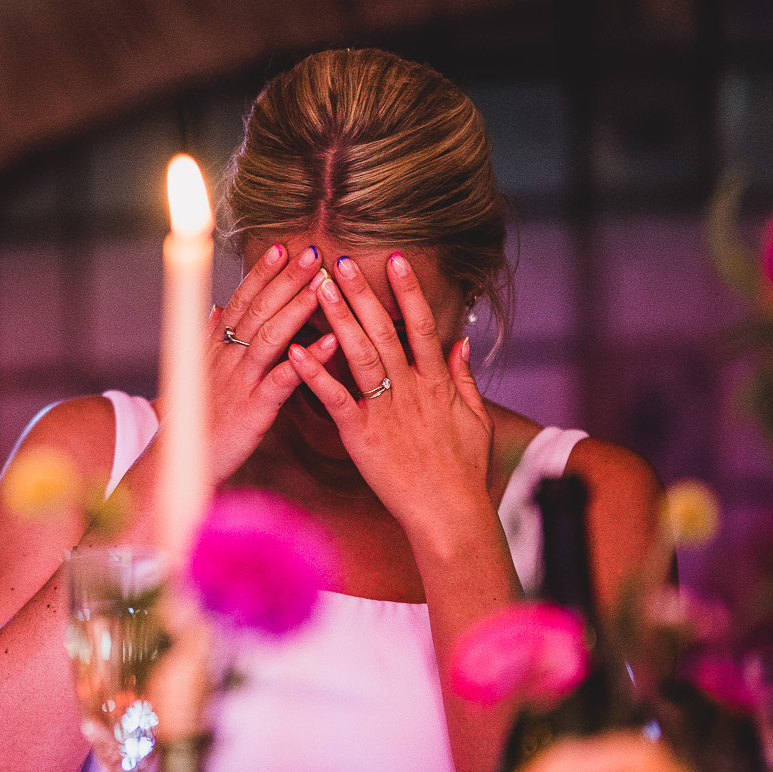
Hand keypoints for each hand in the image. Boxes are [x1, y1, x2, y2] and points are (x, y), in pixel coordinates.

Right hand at [206, 241, 341, 478]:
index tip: (283, 247)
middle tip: (312, 251)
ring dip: (297, 307)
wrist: (179, 462)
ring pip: (268, 336)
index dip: (262, 274)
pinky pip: (283, 379)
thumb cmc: (197, 419)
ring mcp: (238, 382)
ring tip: (324, 284)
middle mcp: (225, 358)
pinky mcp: (252, 409)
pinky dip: (307, 358)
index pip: (241, 301)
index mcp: (216, 348)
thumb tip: (217, 306)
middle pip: (257, 310)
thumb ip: (210, 338)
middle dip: (285, 279)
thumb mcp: (198, 374)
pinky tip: (330, 341)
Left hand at [291, 252, 493, 546]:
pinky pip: (336, 399)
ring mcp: (386, 410)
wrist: (450, 513)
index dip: (408, 291)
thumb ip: (464, 377)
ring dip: (338, 318)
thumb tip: (461, 341)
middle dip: (362, 293)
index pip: (421, 325)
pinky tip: (297, 350)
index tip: (394, 258)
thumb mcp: (475, 418)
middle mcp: (411, 388)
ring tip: (318, 287)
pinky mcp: (362, 435)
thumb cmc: (463, 469)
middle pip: (384, 331)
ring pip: (359, 355)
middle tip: (339, 259)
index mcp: (436, 382)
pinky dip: (316, 374)